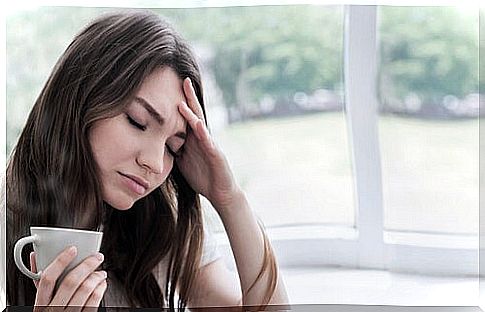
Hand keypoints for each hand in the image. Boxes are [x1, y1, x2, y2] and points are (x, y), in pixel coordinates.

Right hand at [29, 247, 106, 311]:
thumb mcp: (41, 301)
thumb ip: (40, 281)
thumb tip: (36, 256)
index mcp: (40, 304)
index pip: (48, 279)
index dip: (61, 261)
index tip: (73, 249)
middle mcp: (53, 310)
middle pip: (71, 282)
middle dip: (87, 265)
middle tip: (96, 257)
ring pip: (85, 290)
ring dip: (97, 277)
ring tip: (101, 272)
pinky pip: (94, 302)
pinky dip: (101, 289)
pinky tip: (102, 284)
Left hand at [176, 77, 242, 213]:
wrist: (220, 193)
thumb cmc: (202, 176)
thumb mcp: (183, 161)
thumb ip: (174, 149)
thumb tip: (157, 140)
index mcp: (193, 139)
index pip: (185, 117)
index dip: (179, 102)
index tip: (170, 87)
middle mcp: (202, 138)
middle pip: (194, 114)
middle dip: (189, 98)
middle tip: (183, 80)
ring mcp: (210, 145)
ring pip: (200, 126)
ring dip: (192, 113)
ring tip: (183, 100)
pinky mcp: (216, 155)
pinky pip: (208, 142)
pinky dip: (202, 132)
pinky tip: (196, 124)